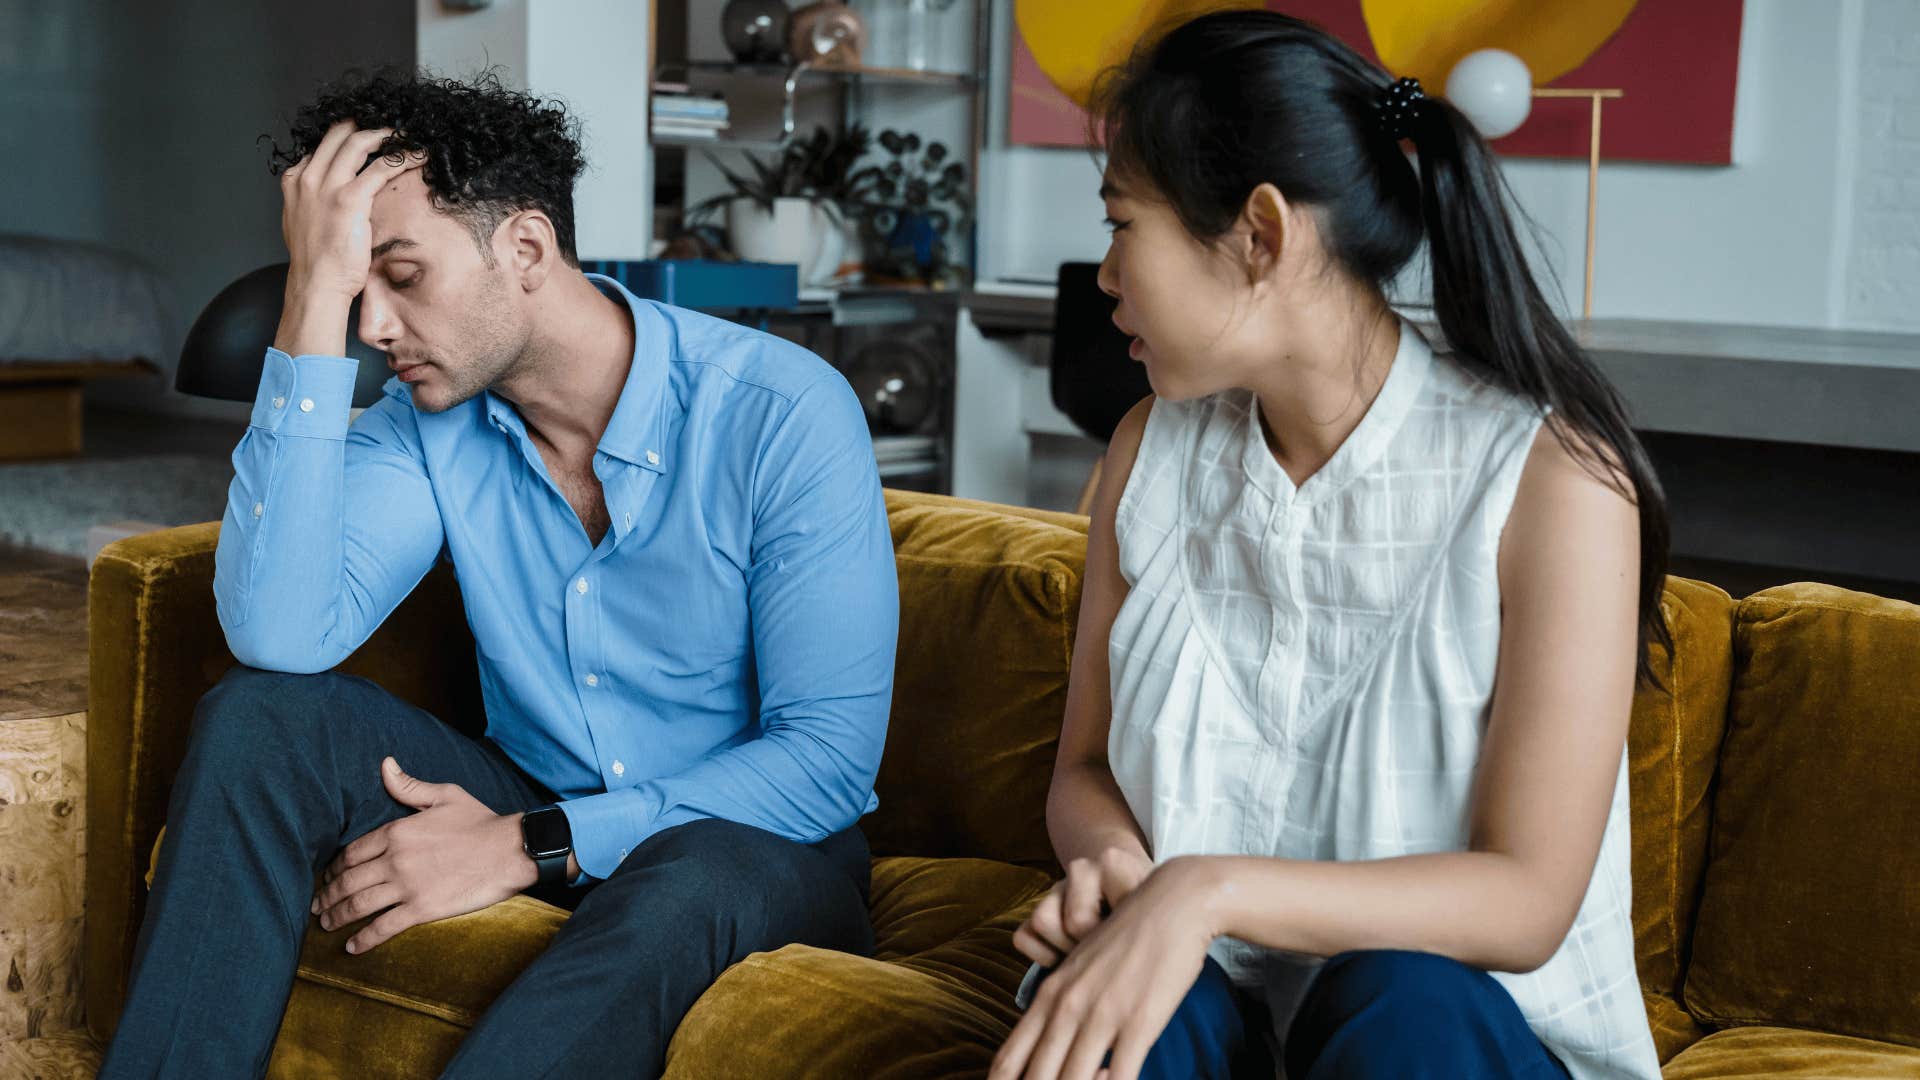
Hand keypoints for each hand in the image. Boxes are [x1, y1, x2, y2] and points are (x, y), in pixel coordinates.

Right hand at [274, 120, 423, 354]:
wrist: (316, 284)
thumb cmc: (316, 260)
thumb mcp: (301, 222)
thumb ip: (309, 201)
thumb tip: (324, 193)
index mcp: (295, 181)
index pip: (321, 146)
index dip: (345, 136)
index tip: (366, 136)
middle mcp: (308, 177)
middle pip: (338, 134)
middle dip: (365, 124)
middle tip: (388, 127)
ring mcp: (327, 186)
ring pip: (359, 143)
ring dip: (386, 135)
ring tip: (405, 135)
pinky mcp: (349, 199)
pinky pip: (381, 167)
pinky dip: (403, 157)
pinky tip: (418, 156)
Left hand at [310, 757, 532, 953]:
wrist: (509, 850)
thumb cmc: (480, 821)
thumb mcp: (444, 795)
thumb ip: (409, 786)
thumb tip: (385, 765)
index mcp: (397, 832)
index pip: (351, 852)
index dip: (334, 868)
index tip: (327, 877)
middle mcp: (395, 860)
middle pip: (348, 881)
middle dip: (327, 895)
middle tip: (316, 906)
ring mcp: (407, 886)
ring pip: (359, 905)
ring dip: (337, 916)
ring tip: (325, 925)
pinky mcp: (421, 909)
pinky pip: (383, 927)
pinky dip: (364, 939)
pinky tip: (352, 947)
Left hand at [991, 857, 1218, 1079]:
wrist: (1172, 903)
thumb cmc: (1128, 939)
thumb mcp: (1081, 968)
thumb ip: (1061, 1007)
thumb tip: (1047, 1047)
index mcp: (1050, 997)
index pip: (1009, 1060)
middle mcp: (1068, 1007)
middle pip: (1037, 1079)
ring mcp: (1102, 1015)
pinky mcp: (1139, 1022)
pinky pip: (1118, 1077)